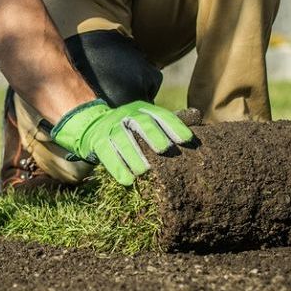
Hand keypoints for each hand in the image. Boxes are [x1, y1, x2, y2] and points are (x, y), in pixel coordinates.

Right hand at [51, 99, 194, 185]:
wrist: (91, 124)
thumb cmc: (130, 127)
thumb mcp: (148, 119)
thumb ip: (171, 121)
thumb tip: (198, 115)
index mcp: (142, 109)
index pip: (160, 115)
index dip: (173, 125)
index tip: (186, 140)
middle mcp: (126, 115)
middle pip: (141, 123)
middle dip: (153, 135)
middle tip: (164, 149)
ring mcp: (110, 128)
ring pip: (123, 139)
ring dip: (134, 155)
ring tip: (145, 171)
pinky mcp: (97, 142)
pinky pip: (107, 154)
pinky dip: (117, 168)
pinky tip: (127, 181)